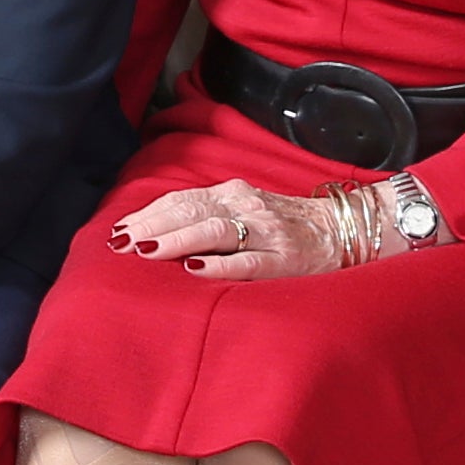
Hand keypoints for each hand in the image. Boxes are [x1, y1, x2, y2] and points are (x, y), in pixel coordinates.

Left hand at [114, 178, 355, 278]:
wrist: (345, 230)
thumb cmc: (285, 227)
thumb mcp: (246, 211)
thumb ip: (208, 217)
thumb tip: (154, 234)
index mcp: (234, 194)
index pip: (182, 200)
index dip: (149, 214)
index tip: (119, 230)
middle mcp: (247, 206)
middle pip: (191, 211)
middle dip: (153, 227)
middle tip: (122, 244)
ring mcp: (267, 232)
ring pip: (214, 231)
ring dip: (178, 241)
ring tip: (148, 252)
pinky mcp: (285, 259)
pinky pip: (248, 262)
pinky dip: (220, 265)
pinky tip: (195, 270)